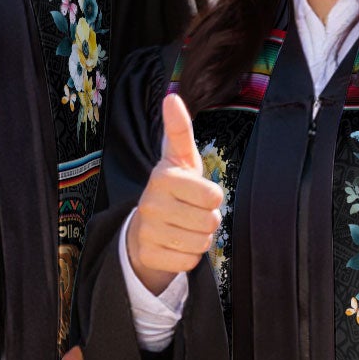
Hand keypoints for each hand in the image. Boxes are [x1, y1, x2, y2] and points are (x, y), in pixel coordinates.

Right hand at [125, 91, 224, 294]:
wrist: (145, 227)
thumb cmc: (174, 188)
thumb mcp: (180, 158)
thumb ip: (179, 130)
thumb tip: (172, 97)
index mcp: (163, 177)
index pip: (213, 196)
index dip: (213, 197)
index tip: (198, 192)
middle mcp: (151, 203)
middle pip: (210, 222)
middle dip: (208, 220)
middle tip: (192, 213)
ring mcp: (147, 231)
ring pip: (201, 243)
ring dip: (200, 238)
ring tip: (184, 227)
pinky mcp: (148, 255)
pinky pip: (189, 262)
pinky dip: (188, 256)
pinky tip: (175, 244)